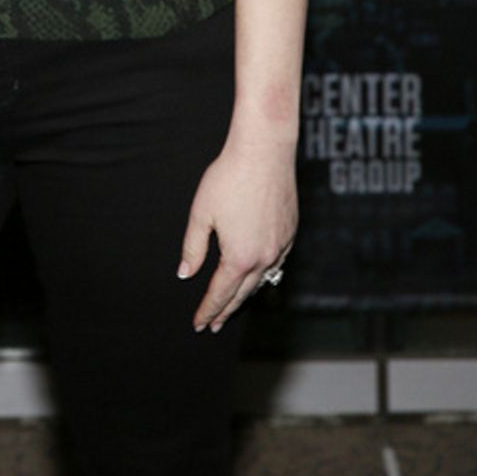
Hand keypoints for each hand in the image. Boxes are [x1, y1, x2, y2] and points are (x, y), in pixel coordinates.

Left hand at [177, 130, 297, 331]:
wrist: (264, 151)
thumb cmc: (229, 177)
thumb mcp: (201, 213)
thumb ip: (192, 247)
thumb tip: (185, 273)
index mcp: (239, 256)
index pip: (221, 293)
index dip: (208, 310)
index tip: (199, 323)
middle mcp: (264, 257)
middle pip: (242, 293)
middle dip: (226, 310)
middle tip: (214, 324)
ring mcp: (281, 246)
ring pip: (262, 280)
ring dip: (246, 293)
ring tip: (233, 303)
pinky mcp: (290, 232)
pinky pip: (276, 262)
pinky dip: (264, 273)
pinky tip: (257, 273)